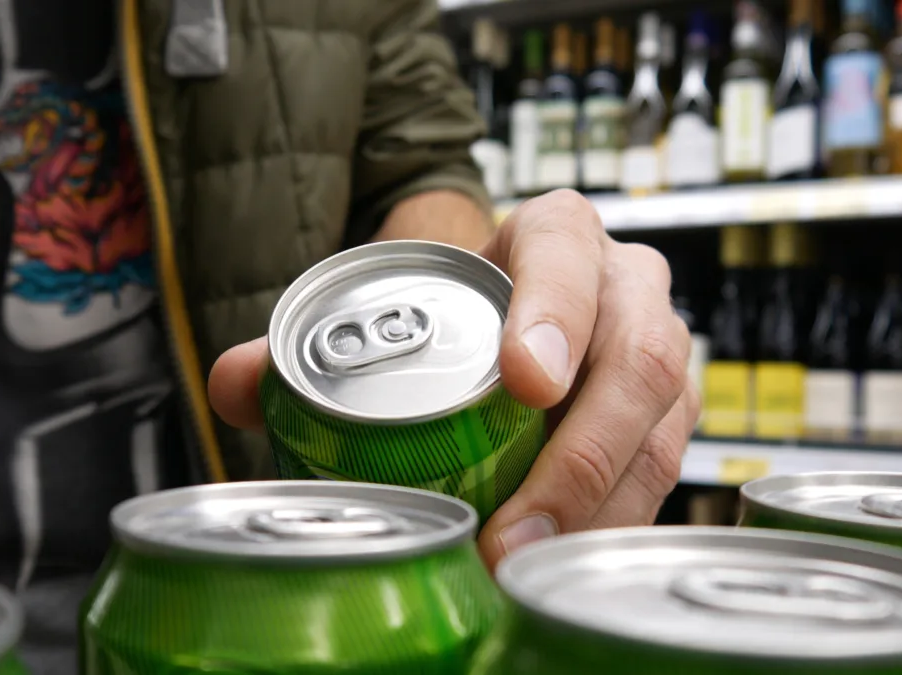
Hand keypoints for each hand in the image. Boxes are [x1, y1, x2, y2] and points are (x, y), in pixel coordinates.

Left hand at [208, 189, 698, 570]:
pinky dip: (611, 523)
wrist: (514, 306)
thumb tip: (234, 384)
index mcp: (558, 234)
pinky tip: (556, 564)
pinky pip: (661, 472)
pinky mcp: (667, 416)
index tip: (525, 383)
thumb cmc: (453, 303)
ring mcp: (659, 353)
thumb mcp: (390, 301)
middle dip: (581, 453)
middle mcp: (626, 286)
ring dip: (598, 507)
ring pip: (660, 427)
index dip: (556, 314)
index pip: (569, 257)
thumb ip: (300, 342)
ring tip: (524, 566)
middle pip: (637, 358)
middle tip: (512, 530)